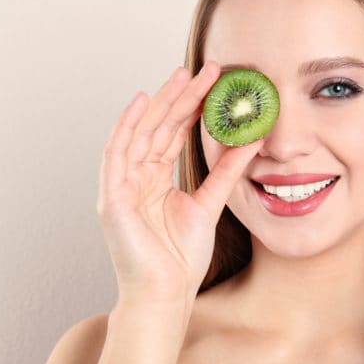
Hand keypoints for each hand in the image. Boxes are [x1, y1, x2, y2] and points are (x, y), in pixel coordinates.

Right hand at [96, 62, 263, 302]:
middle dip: (181, 97)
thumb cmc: (181, 256)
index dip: (192, 107)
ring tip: (182, 76)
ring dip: (160, 103)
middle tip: (205, 69)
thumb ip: (227, 172)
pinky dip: (127, 126)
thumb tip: (251, 141)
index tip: (214, 84)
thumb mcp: (210, 203)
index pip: (174, 134)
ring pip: (140, 133)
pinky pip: (116, 154)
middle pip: (159, 127)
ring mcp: (121, 185)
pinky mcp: (112, 197)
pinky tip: (143, 102)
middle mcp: (137, 176)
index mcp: (156, 179)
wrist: (167, 293)